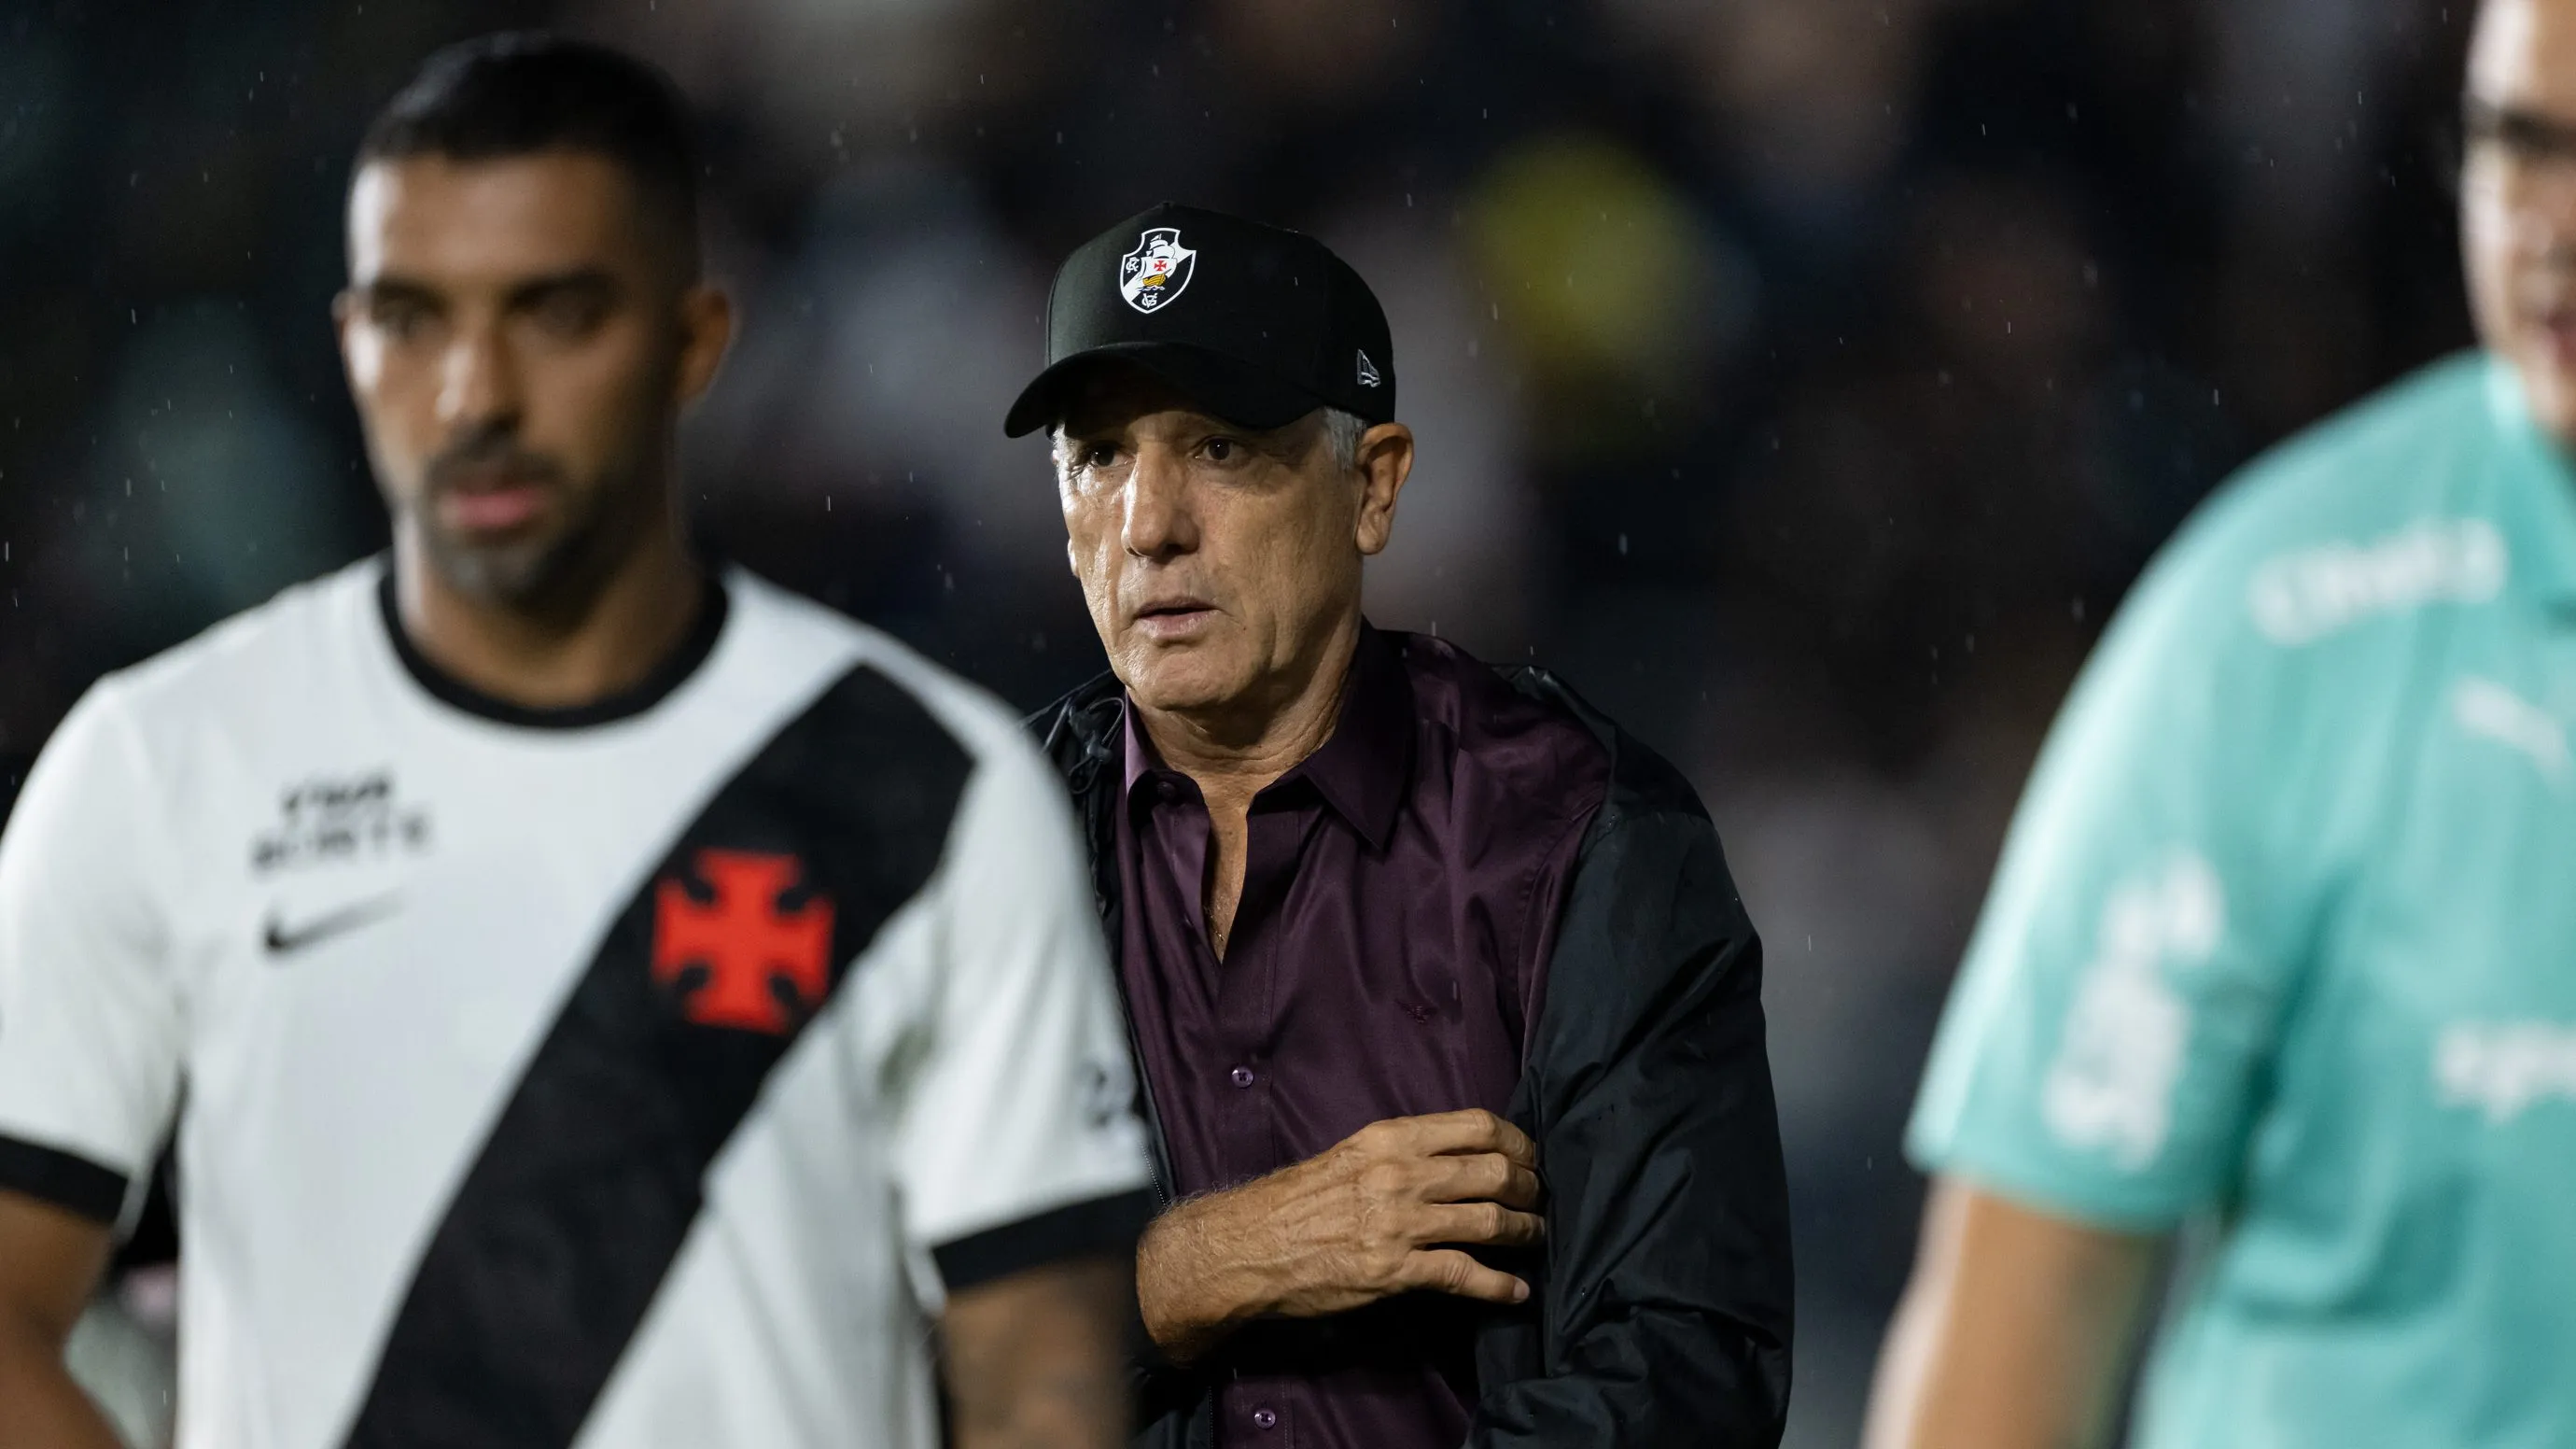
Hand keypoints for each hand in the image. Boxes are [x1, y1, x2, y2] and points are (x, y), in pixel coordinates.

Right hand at [1135, 1108, 1542, 1362]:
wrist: (1248, 1245)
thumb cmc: (1296, 1198)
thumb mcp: (1351, 1153)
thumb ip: (1403, 1152)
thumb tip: (1456, 1155)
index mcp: (1391, 1138)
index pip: (1479, 1126)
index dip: (1519, 1141)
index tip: (1531, 1157)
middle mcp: (1401, 1175)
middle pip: (1495, 1170)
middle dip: (1530, 1187)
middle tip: (1540, 1199)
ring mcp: (1399, 1224)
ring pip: (1489, 1221)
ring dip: (1525, 1232)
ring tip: (1537, 1238)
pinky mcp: (1394, 1271)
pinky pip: (1464, 1275)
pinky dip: (1500, 1285)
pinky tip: (1517, 1291)